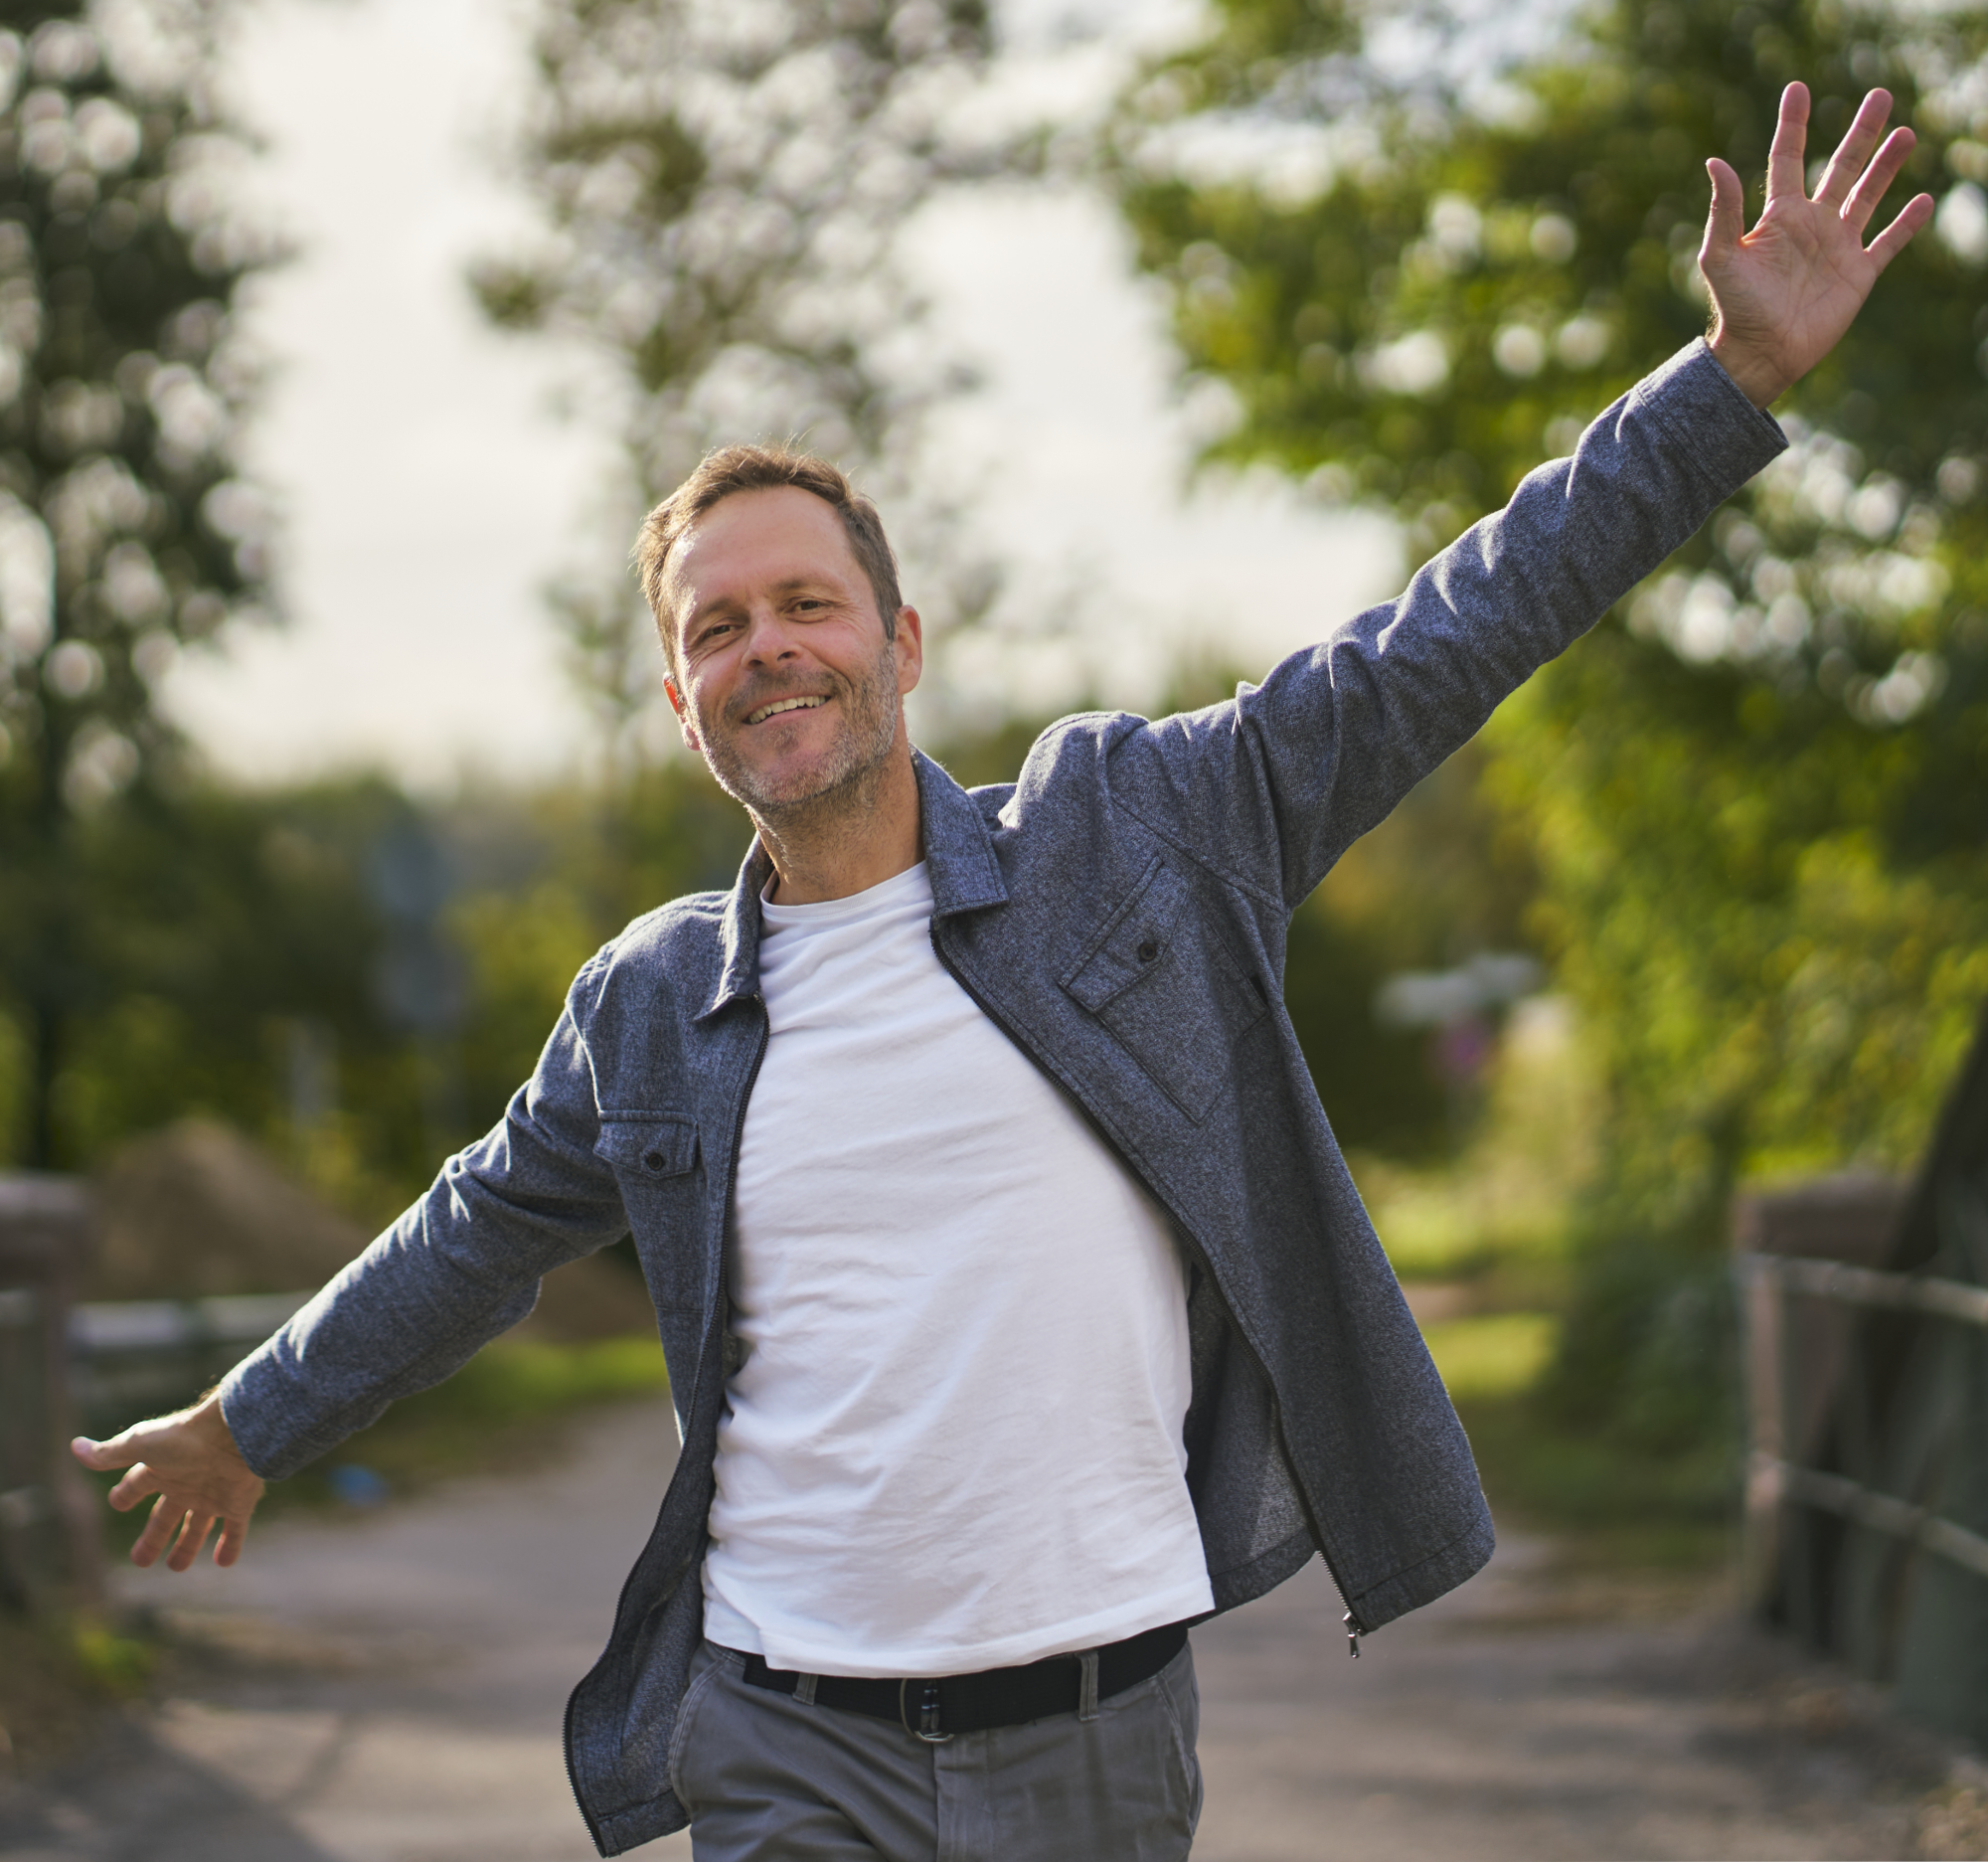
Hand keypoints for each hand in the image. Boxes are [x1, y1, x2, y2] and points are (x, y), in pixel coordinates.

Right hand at [72, 1393, 265, 1570]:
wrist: (234, 1434)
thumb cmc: (184, 1438)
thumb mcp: (141, 1446)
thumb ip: (110, 1453)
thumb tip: (75, 1447)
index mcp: (162, 1470)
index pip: (138, 1485)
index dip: (127, 1494)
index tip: (118, 1503)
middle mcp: (187, 1483)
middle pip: (166, 1516)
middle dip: (153, 1537)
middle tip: (140, 1561)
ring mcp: (214, 1495)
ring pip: (198, 1527)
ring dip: (188, 1546)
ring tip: (176, 1567)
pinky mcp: (239, 1503)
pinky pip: (236, 1529)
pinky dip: (231, 1546)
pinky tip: (224, 1562)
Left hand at [1701, 83, 1933, 407]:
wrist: (1761, 353)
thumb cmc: (1736, 308)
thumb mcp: (1722, 256)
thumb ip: (1724, 210)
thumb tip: (1715, 161)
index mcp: (1779, 217)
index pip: (1788, 159)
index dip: (1793, 125)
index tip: (1797, 89)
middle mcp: (1811, 225)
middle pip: (1842, 167)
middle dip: (1861, 133)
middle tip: (1881, 96)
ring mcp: (1837, 247)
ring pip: (1868, 196)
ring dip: (1887, 166)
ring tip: (1906, 133)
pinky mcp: (1858, 274)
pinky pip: (1888, 243)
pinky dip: (1905, 224)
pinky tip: (1921, 200)